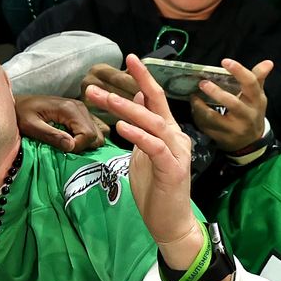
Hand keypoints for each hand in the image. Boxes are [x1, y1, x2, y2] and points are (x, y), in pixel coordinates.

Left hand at [15, 93, 107, 153]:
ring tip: (67, 145)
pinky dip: (84, 140)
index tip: (63, 150)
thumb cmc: (20, 113)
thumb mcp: (30, 126)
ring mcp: (81, 110)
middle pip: (96, 135)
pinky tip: (69, 141)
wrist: (17, 103)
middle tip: (65, 149)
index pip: (88, 134)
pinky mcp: (79, 114)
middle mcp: (80, 107)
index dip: (78, 147)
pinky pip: (91, 131)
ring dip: (84, 144)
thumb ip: (50, 135)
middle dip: (83, 147)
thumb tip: (72, 146)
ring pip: (96, 134)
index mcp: (69, 109)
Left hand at [84, 56, 203, 263]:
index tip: (130, 58)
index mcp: (169, 132)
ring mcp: (177, 153)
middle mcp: (176, 137)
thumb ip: (143, 126)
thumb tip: (136, 98)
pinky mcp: (173, 170)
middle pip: (154, 106)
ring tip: (106, 99)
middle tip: (104, 78)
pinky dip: (139, 136)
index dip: (144, 78)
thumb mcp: (144, 151)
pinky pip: (155, 148)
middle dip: (133, 86)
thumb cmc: (156, 188)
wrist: (170, 222)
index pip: (155, 99)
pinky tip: (122, 127)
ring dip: (128, 110)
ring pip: (153, 124)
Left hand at [189, 58, 273, 154]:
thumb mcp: (257, 96)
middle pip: (233, 103)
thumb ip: (258, 78)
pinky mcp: (223, 138)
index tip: (225, 61)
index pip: (250, 84)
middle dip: (216, 93)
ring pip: (215, 118)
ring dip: (201, 107)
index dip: (239, 71)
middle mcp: (247, 115)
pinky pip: (207, 127)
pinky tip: (194, 108)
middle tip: (203, 83)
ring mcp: (235, 129)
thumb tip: (268, 62)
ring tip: (193, 97)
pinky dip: (198, 117)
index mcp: (256, 101)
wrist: (251, 142)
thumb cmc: (252, 111)